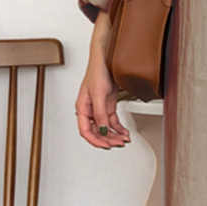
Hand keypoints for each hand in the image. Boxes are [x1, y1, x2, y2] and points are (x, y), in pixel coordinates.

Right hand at [75, 11, 131, 148]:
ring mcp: (99, 108)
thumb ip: (99, 114)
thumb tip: (102, 130)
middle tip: (118, 144)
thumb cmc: (97, 72)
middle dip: (107, 139)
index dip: (95, 140)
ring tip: (124, 140)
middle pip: (96, 131)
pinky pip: (112, 121)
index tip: (106, 145)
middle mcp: (90, 110)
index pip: (85, 130)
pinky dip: (119, 128)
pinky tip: (124, 132)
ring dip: (114, 135)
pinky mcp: (108, 105)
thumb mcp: (98, 94)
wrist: (106, 60)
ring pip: (105, 128)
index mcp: (82, 108)